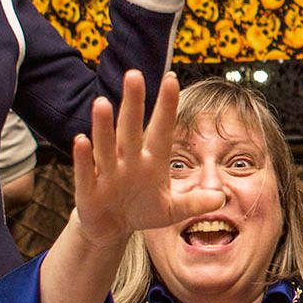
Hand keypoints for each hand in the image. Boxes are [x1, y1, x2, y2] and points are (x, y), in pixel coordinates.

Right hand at [71, 70, 222, 248]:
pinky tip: (81, 140)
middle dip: (132, 104)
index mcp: (151, 161)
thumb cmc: (142, 210)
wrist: (111, 228)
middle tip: (134, 75)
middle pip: (131, 128)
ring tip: (102, 102)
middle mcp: (128, 160)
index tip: (171, 78)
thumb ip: (194, 203)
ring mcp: (107, 173)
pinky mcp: (89, 190)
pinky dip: (83, 158)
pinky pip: (86, 172)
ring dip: (104, 126)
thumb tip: (221, 197)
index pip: (161, 130)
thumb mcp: (172, 210)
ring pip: (106, 145)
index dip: (166, 106)